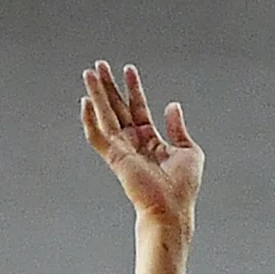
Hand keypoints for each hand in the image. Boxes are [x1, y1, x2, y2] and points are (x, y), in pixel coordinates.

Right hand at [80, 61, 203, 231]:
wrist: (173, 208)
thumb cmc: (182, 186)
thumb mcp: (188, 150)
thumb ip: (177, 128)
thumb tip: (173, 105)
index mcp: (150, 139)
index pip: (138, 108)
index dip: (133, 88)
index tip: (129, 69)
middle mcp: (133, 142)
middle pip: (117, 107)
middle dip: (109, 86)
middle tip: (99, 65)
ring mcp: (122, 149)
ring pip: (105, 115)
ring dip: (97, 94)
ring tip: (90, 73)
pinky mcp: (115, 157)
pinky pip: (97, 136)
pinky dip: (89, 120)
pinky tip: (86, 102)